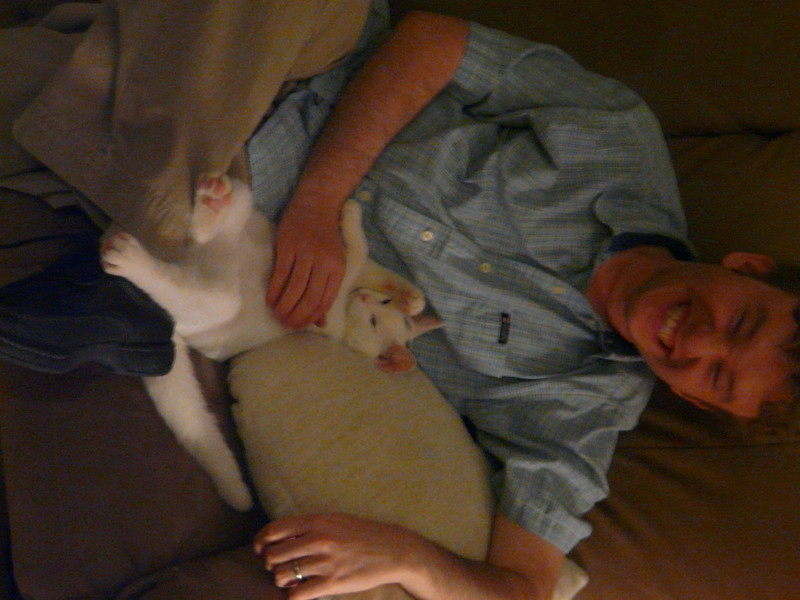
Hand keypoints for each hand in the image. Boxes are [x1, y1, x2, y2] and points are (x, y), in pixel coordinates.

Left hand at [254, 513, 419, 598]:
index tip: (260, 549)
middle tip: (277, 566)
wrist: (391, 549)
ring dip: (281, 579)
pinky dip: (292, 594)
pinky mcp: (333, 583)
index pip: (275, 530)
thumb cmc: (361, 534)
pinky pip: (298, 593)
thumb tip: (283, 537)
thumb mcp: (335, 520)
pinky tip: (298, 591)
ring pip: (282, 575)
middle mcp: (318, 540)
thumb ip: (309, 527)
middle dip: (270, 563)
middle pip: (275, 554)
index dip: (261, 541)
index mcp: (317, 522)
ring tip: (288, 579)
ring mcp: (326, 562)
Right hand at [266, 203, 345, 328]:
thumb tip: (321, 323)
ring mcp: (306, 254)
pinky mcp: (288, 246)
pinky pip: (280, 274)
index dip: (311, 318)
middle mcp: (324, 263)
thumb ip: (327, 291)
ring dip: (284, 307)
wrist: (316, 204)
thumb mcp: (334, 263)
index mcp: (338, 269)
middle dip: (296, 316)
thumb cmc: (325, 237)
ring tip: (277, 315)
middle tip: (285, 324)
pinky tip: (270, 300)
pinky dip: (274, 291)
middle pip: (310, 298)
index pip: (325, 301)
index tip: (300, 326)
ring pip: (295, 288)